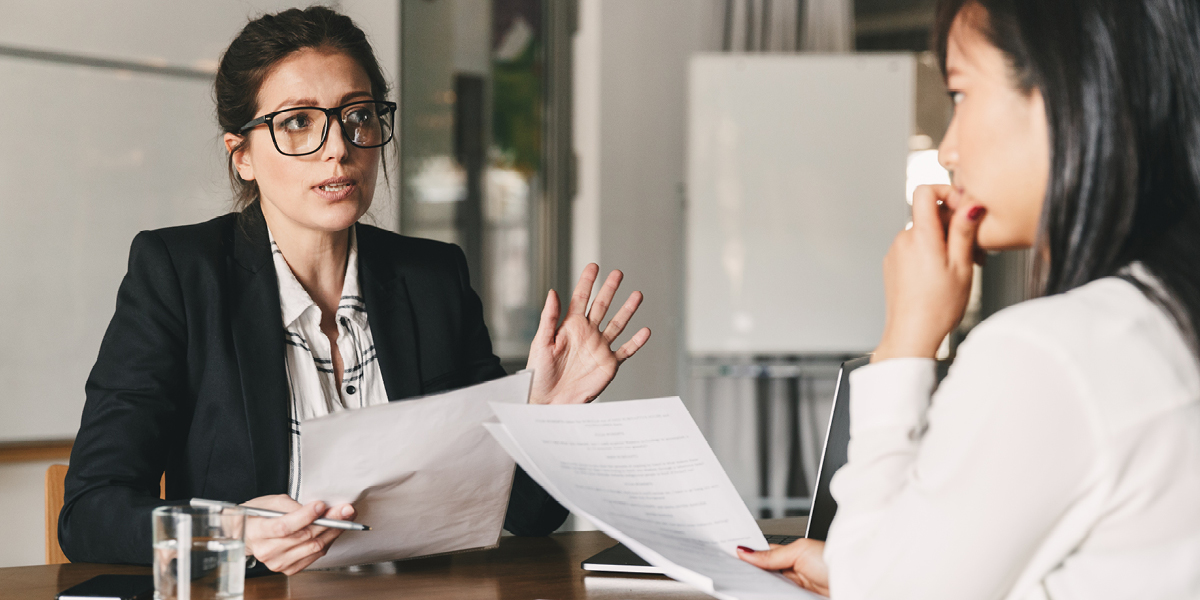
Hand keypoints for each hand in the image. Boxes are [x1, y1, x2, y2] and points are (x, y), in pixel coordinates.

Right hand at [241, 494, 355, 574]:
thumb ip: (291, 505)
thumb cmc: (259, 515)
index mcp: (258, 531)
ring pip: (314, 547)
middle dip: (329, 521)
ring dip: (333, 531)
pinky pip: (315, 555)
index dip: (305, 516)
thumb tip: (316, 509)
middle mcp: (267, 551)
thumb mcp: (270, 502)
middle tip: (345, 509)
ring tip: (345, 517)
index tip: (321, 505)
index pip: (284, 527)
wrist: (249, 535)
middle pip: (304, 537)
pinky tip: (333, 530)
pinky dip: (327, 541)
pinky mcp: (289, 569)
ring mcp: (278, 563)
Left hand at [526, 264, 650, 403]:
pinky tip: (645, 331)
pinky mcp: (608, 364)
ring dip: (627, 310)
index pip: (580, 298)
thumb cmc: (538, 373)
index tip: (594, 266)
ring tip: (637, 295)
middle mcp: (587, 334)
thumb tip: (552, 292)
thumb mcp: (541, 342)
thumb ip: (549, 317)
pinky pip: (626, 351)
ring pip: (617, 324)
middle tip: (618, 273)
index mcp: (569, 327)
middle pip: (601, 306)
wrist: (547, 401)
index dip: (587, 282)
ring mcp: (599, 348)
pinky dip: (636, 342)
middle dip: (610, 290)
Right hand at [738, 540, 829, 596]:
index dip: (746, 555)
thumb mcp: (800, 551)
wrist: (856, 584)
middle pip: (762, 574)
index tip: (729, 554)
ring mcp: (792, 590)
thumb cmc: (837, 562)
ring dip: (757, 587)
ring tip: (744, 583)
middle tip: (733, 572)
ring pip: (767, 589)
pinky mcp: (794, 599)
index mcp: (791, 555)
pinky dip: (766, 595)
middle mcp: (791, 573)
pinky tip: (760, 594)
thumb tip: (745, 552)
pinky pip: (775, 598)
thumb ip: (771, 555)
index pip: (762, 555)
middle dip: (748, 573)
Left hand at [873, 184, 983, 362]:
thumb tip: (970, 203)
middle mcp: (903, 240)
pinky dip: (930, 253)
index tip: (962, 207)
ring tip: (960, 268)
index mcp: (921, 236)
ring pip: (924, 233)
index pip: (924, 191)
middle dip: (953, 225)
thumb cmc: (937, 307)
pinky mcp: (893, 264)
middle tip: (974, 250)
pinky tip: (942, 275)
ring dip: (943, 242)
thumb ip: (963, 230)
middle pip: (928, 215)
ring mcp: (895, 252)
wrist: (911, 334)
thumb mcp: (961, 265)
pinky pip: (914, 248)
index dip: (945, 192)